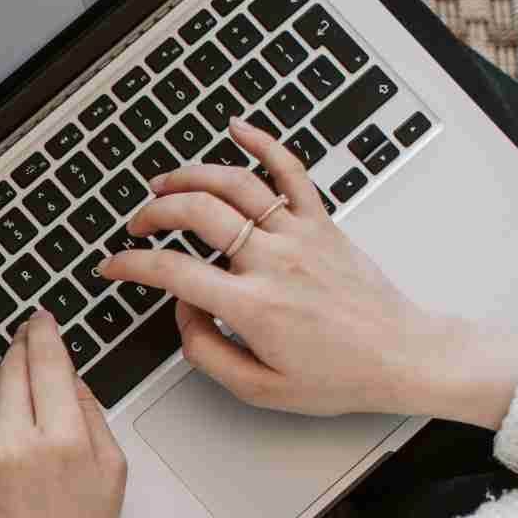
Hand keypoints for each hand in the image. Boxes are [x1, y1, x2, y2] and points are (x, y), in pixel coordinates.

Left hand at [0, 311, 135, 517]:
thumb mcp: (111, 471)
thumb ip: (92, 414)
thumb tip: (68, 374)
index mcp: (64, 440)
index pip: (47, 361)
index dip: (42, 331)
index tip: (40, 321)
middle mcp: (17, 446)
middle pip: (10, 369)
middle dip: (15, 342)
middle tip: (17, 334)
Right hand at [100, 118, 517, 428]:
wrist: (403, 357)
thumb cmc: (340, 376)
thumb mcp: (260, 389)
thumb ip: (207, 352)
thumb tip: (183, 312)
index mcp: (254, 307)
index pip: (173, 272)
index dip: (131, 265)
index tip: (113, 265)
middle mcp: (275, 262)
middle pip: (198, 213)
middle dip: (154, 213)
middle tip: (138, 225)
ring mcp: (300, 236)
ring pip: (235, 184)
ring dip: (191, 176)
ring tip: (165, 183)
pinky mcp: (322, 223)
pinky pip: (291, 171)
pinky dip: (263, 142)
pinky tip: (238, 127)